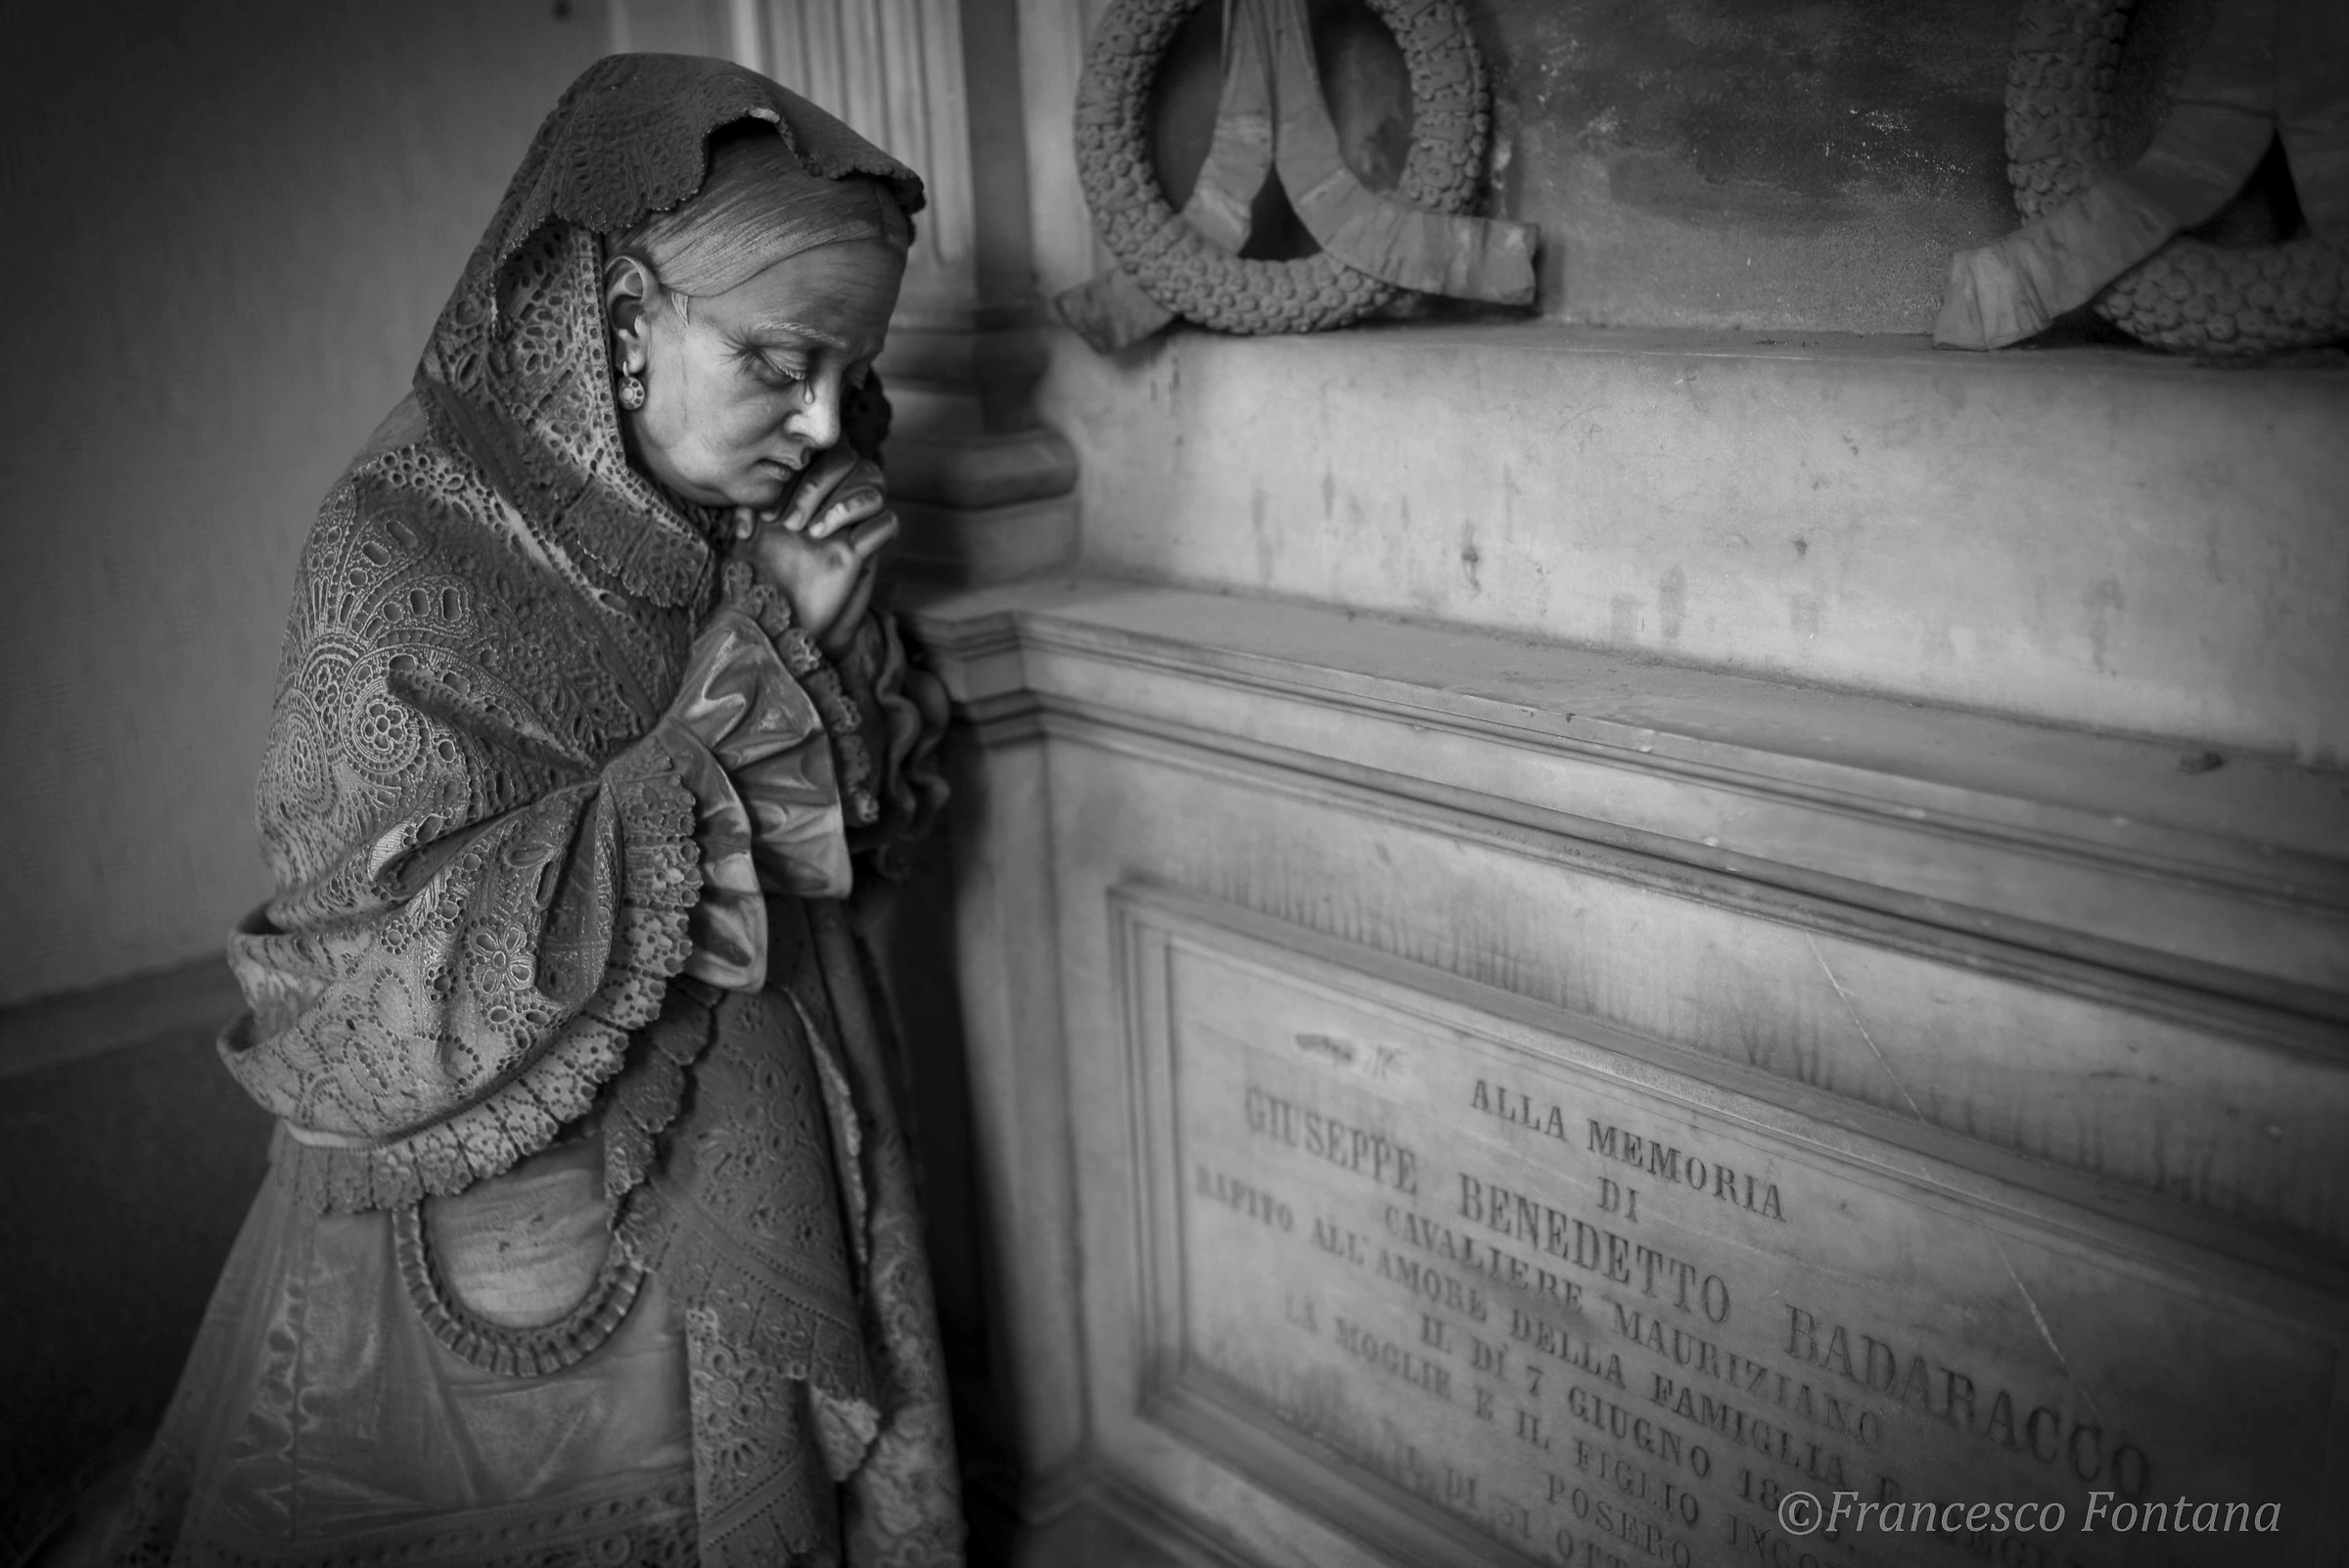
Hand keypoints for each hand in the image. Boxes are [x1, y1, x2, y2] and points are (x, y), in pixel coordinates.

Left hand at [733, 449, 897, 655]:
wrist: (782, 618)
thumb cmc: (761, 575)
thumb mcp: (745, 540)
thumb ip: (746, 510)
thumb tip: (747, 494)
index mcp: (804, 486)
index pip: (817, 451)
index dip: (796, 473)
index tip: (767, 516)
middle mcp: (832, 497)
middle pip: (848, 458)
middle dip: (816, 486)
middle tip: (790, 524)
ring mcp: (853, 521)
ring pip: (875, 481)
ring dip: (845, 503)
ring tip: (814, 532)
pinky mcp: (868, 549)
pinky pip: (888, 522)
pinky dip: (869, 527)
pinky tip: (840, 544)